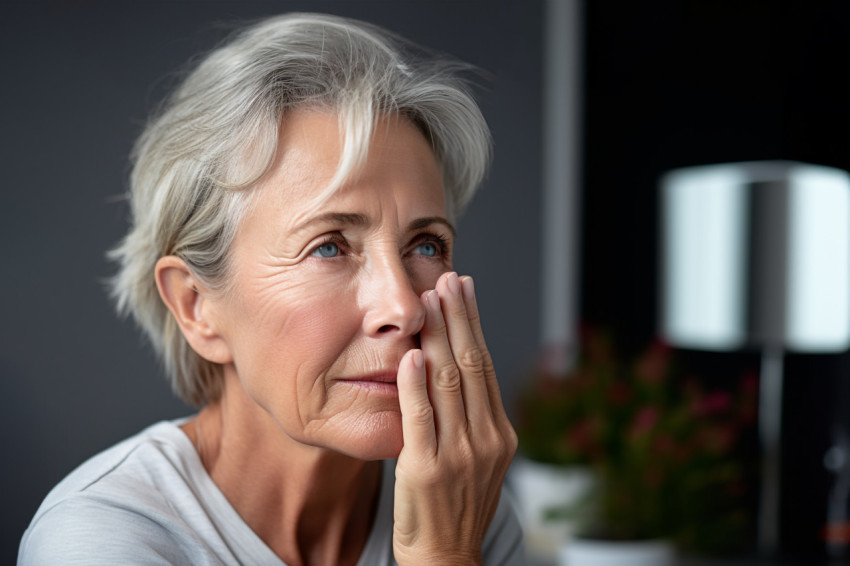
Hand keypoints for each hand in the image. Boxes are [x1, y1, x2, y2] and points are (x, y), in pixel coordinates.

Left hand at [393, 272, 517, 564]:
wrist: (445, 557)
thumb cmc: (454, 504)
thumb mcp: (477, 459)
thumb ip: (470, 418)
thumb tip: (454, 367)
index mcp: (499, 434)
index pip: (485, 366)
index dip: (474, 325)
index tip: (463, 291)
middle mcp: (485, 440)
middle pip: (471, 365)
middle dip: (459, 318)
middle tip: (448, 279)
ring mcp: (459, 455)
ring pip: (449, 383)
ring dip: (439, 337)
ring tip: (430, 301)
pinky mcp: (426, 470)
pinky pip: (422, 419)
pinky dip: (416, 385)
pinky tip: (411, 355)